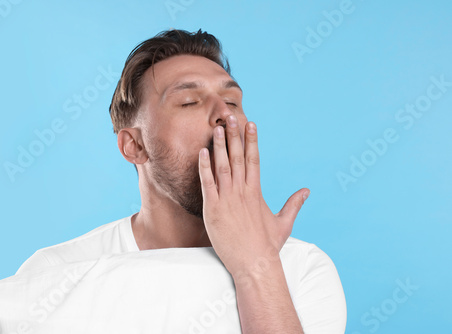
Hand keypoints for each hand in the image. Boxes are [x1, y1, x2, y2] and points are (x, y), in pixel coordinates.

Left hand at [198, 115, 309, 276]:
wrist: (254, 263)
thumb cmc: (267, 246)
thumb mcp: (284, 223)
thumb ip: (294, 204)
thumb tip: (307, 191)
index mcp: (256, 192)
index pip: (254, 159)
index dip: (251, 140)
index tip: (250, 123)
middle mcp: (243, 191)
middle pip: (238, 157)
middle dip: (234, 135)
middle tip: (230, 116)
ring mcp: (227, 199)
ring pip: (222, 166)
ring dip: (219, 146)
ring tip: (216, 128)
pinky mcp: (213, 209)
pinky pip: (207, 183)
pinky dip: (204, 167)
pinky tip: (202, 152)